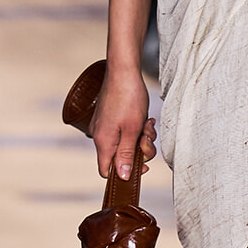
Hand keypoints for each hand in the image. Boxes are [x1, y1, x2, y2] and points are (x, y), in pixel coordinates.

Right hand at [90, 66, 157, 180]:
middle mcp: (100, 136)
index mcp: (103, 142)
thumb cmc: (128, 98)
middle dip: (139, 150)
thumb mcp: (132, 130)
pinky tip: (144, 118)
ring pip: (126, 143)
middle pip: (120, 157)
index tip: (143, 165)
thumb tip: (123, 177)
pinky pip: (124, 131)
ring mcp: (104, 126)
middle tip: (147, 138)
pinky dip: (136, 128)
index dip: (125, 173)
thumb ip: (127, 155)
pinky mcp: (110, 117)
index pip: (107, 171)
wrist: (123, 70)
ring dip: (141, 137)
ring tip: (147, 123)